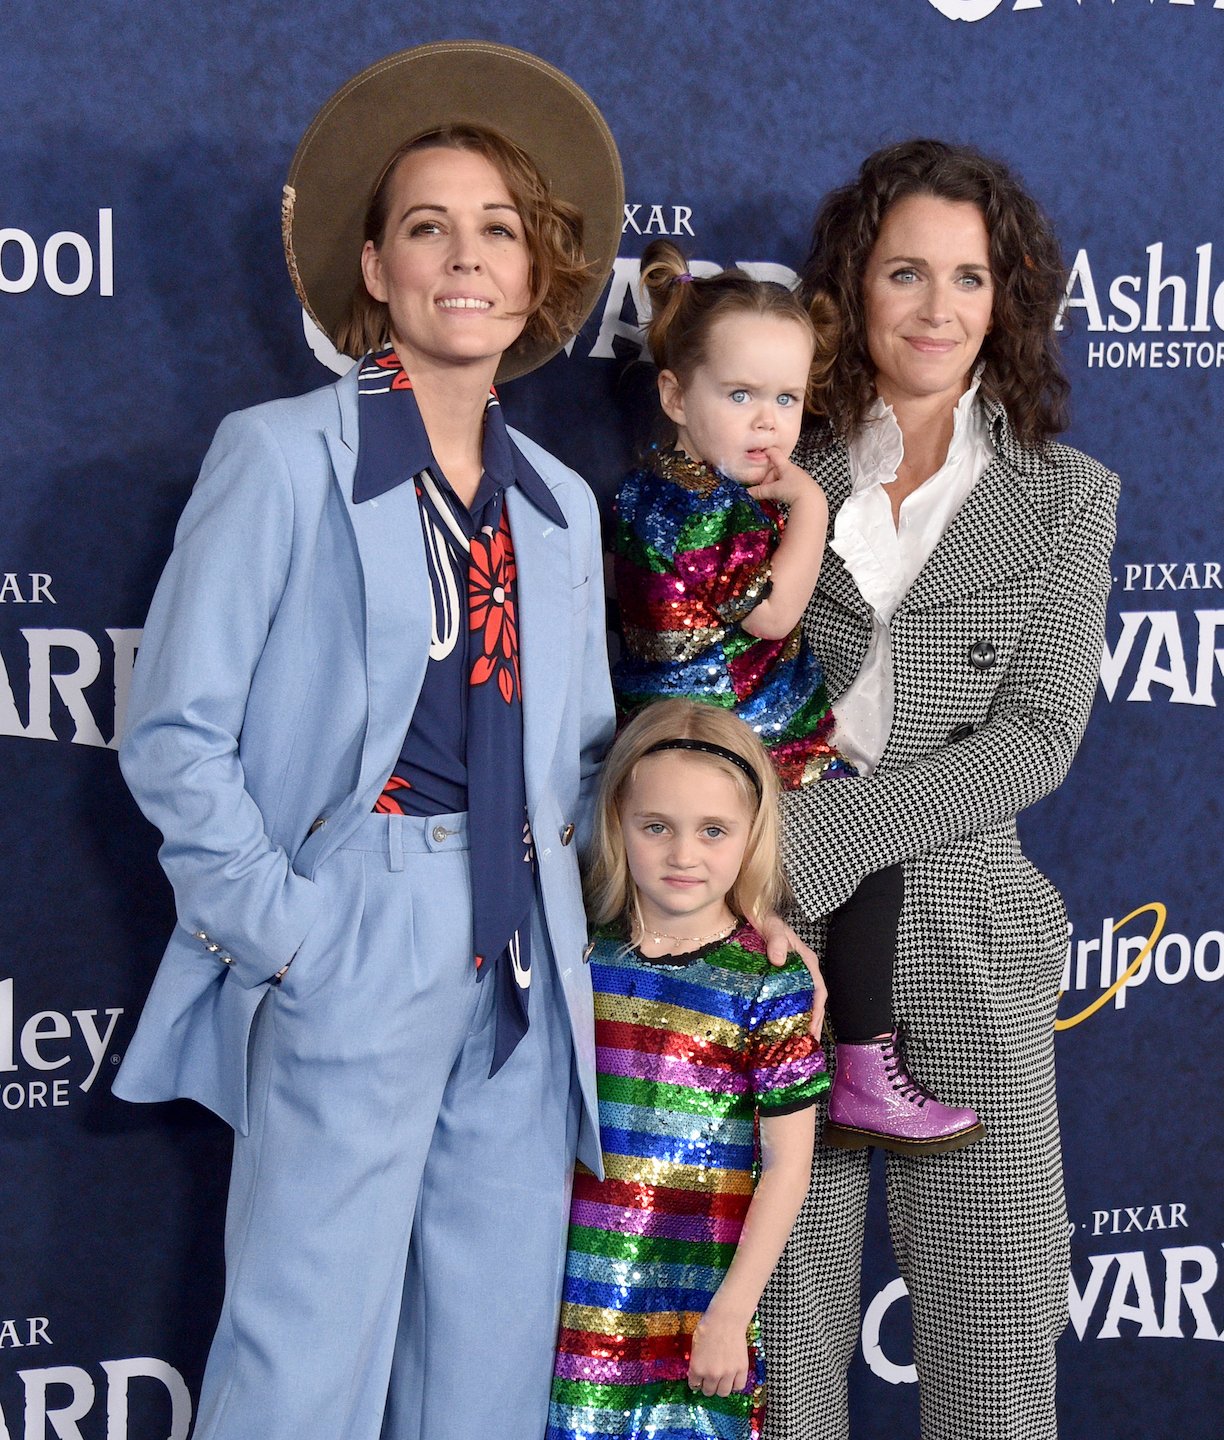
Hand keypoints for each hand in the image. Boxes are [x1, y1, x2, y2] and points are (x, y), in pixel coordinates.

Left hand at [688, 1307, 750, 1398]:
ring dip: (720, 1388)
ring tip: (721, 1380)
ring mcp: (728, 1373)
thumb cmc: (708, 1328)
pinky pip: (738, 1387)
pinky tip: (732, 1378)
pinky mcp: (741, 1369)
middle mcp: (712, 1374)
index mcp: (697, 1368)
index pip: (694, 1386)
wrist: (726, 1319)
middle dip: (707, 1386)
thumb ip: (696, 1363)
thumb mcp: (694, 1346)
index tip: (699, 1379)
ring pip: (723, 1393)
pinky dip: (734, 1385)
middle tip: (709, 1378)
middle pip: (708, 1392)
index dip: (696, 1382)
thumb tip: (697, 1375)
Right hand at [742, 449, 820, 508]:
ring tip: (773, 497)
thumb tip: (747, 493)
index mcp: (785, 466)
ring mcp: (799, 478)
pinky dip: (782, 491)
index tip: (758, 454)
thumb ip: (760, 491)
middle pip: (775, 470)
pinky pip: (788, 486)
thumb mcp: (774, 490)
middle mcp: (793, 470)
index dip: (766, 452)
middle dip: (768, 480)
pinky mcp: (803, 487)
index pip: (774, 454)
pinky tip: (781, 499)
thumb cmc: (794, 490)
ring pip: (781, 479)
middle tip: (764, 490)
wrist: (812, 501)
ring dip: (775, 486)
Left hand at [758, 913, 826, 1038]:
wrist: (754, 914)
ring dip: (804, 1021)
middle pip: (815, 1000)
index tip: (812, 1028)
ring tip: (800, 1042)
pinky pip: (791, 999)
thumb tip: (779, 960)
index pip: (818, 990)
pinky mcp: (781, 978)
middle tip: (809, 1044)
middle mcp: (804, 970)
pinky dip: (791, 1014)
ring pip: (804, 1002)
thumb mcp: (772, 927)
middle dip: (814, 1022)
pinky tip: (784, 1027)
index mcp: (807, 960)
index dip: (817, 1011)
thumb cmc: (765, 919)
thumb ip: (776, 940)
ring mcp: (793, 975)